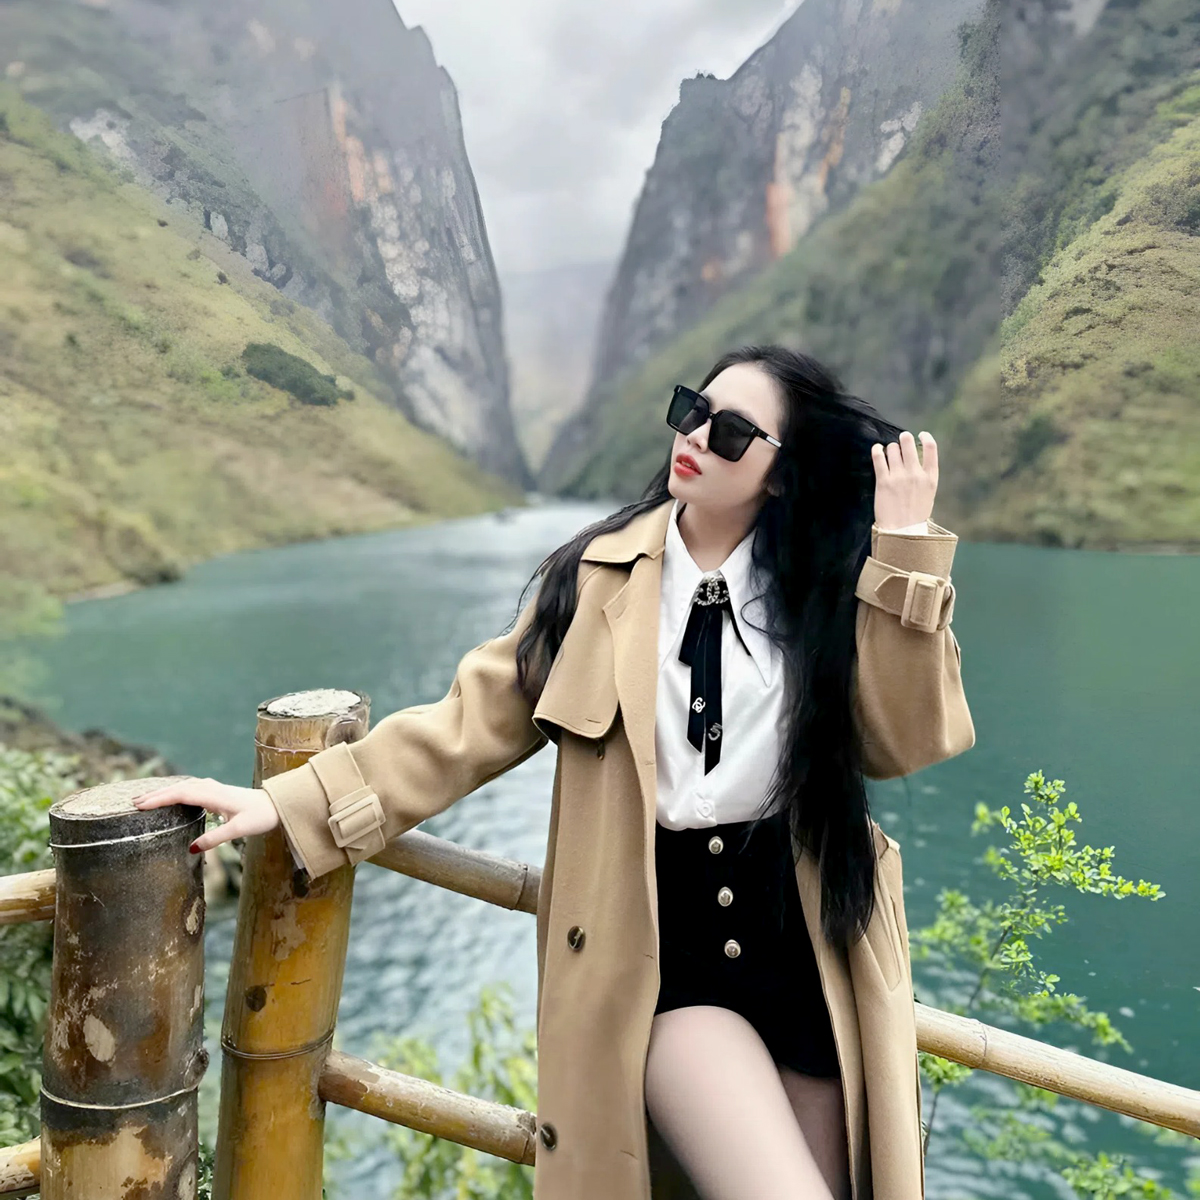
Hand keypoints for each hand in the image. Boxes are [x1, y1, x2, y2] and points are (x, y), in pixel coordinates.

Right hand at [133, 777, 279, 853]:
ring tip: (145, 799)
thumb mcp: (239, 830)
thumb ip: (216, 838)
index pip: (181, 794)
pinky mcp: (215, 791)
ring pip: (183, 786)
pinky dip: (176, 790)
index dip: (160, 799)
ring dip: (164, 791)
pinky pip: (190, 788)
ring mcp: (213, 788)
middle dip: (156, 795)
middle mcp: (211, 788)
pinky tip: (170, 795)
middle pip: (178, 788)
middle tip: (134, 803)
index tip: (141, 805)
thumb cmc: (260, 817)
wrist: (276, 805)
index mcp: (214, 795)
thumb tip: (191, 848)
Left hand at [870, 430, 937, 528]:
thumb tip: (916, 461)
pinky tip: (877, 449)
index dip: (926, 437)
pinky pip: (879, 457)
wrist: (902, 533)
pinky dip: (877, 450)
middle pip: (908, 444)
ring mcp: (899, 477)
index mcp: (930, 478)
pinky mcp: (884, 481)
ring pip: (893, 449)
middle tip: (901, 440)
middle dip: (904, 439)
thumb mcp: (928, 495)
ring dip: (890, 448)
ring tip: (889, 452)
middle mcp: (916, 474)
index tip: (920, 434)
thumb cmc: (915, 516)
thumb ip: (924, 477)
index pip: (931, 449)